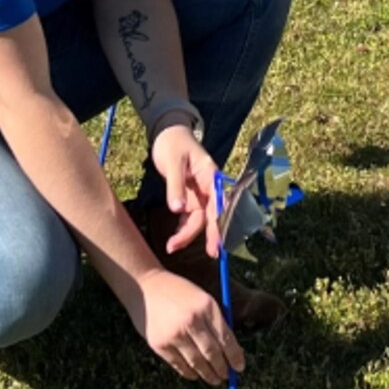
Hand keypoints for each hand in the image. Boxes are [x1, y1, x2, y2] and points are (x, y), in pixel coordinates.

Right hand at [135, 269, 244, 383]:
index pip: (226, 339)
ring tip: (214, 380)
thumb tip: (231, 351)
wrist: (145, 286)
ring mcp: (174, 334)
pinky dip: (189, 373)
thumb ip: (215, 321)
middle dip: (222, 369)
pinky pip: (179, 365)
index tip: (240, 367)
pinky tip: (195, 375)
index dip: (235, 357)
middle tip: (227, 376)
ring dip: (208, 375)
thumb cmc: (180, 293)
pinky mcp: (159, 344)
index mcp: (207, 307)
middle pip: (212, 353)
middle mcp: (191, 321)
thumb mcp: (202, 298)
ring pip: (197, 363)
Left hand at [151, 123, 221, 259]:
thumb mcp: (173, 162)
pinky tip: (174, 237)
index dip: (220, 224)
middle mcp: (209, 187)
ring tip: (172, 246)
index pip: (219, 203)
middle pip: (211, 214)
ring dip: (188, 234)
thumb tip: (178, 209)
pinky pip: (190, 216)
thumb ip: (176, 185)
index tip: (218, 242)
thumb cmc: (173, 144)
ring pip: (199, 219)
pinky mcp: (190, 197)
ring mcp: (199, 194)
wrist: (168, 134)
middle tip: (209, 254)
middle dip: (209, 235)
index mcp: (211, 176)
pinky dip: (183, 227)